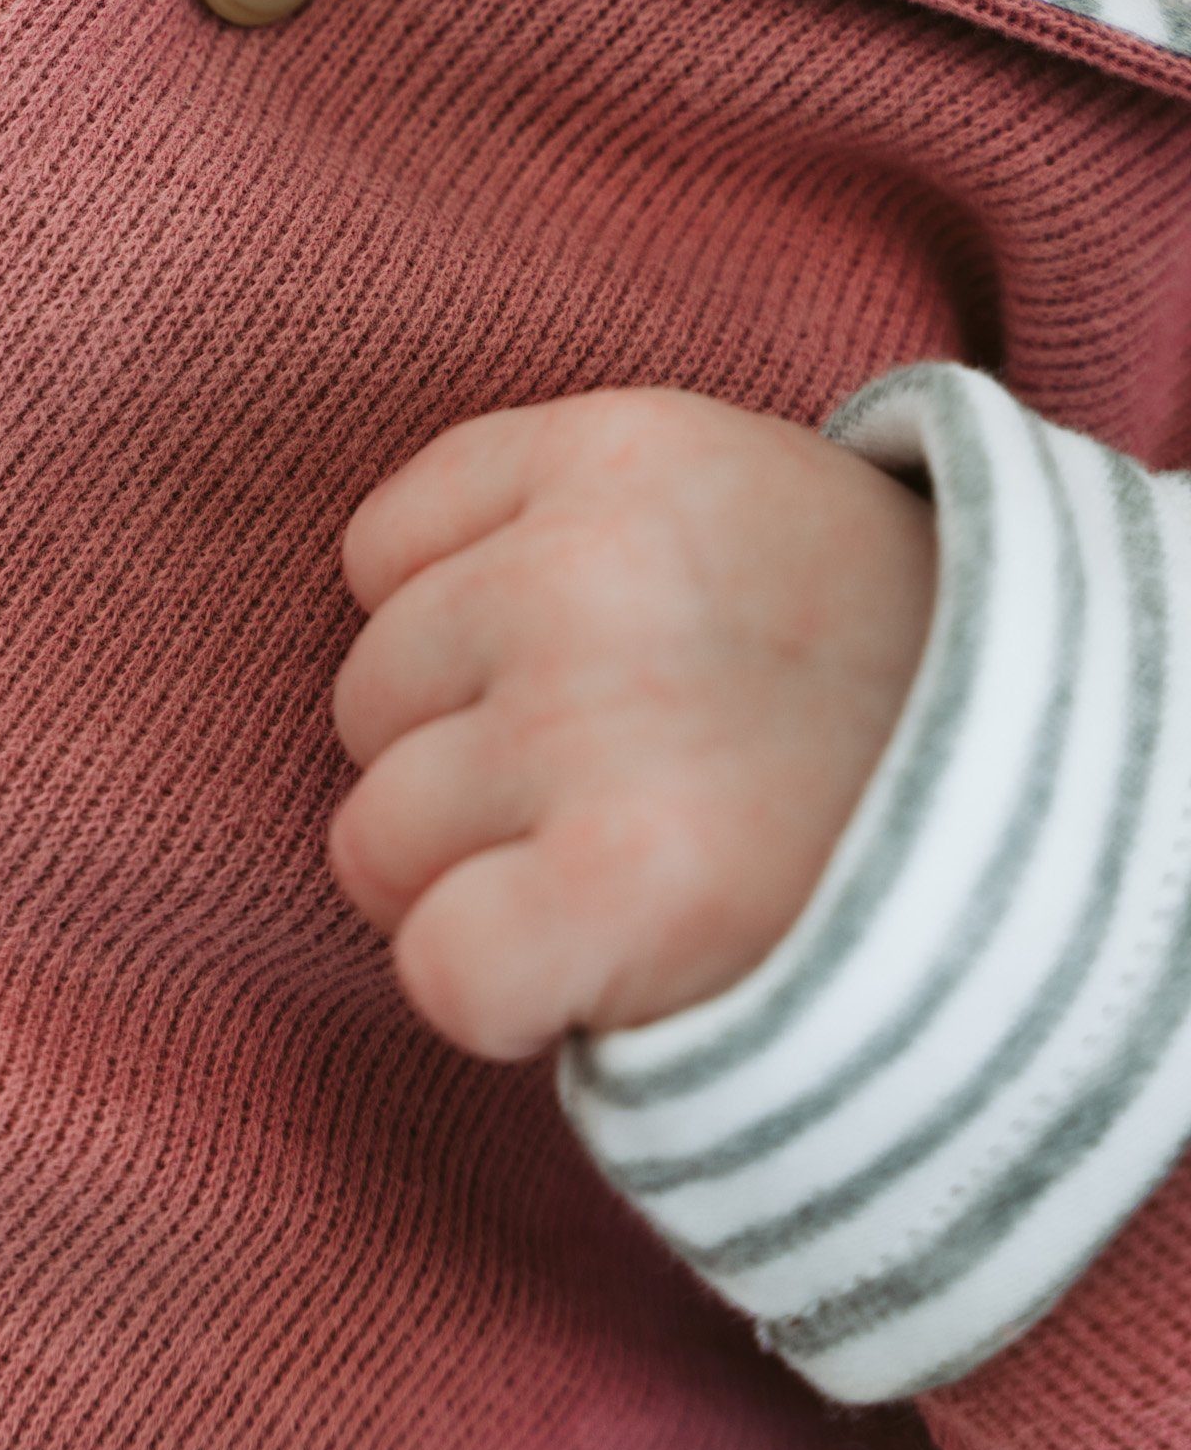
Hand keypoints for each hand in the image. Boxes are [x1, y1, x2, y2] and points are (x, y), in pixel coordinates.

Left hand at [326, 389, 937, 1060]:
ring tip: (630, 873)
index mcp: (612, 448)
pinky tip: (600, 974)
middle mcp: (584, 564)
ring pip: (374, 843)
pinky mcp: (623, 883)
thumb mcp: (728, 500)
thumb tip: (380, 610)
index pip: (379, 556)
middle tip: (625, 791)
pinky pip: (436, 966)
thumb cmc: (868, 661)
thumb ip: (556, 520)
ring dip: (476, 890)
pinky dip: (499, 1000)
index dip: (459, 649)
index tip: (576, 686)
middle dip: (463, 768)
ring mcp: (595, 717)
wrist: (1083, 796)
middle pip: (366, 701)